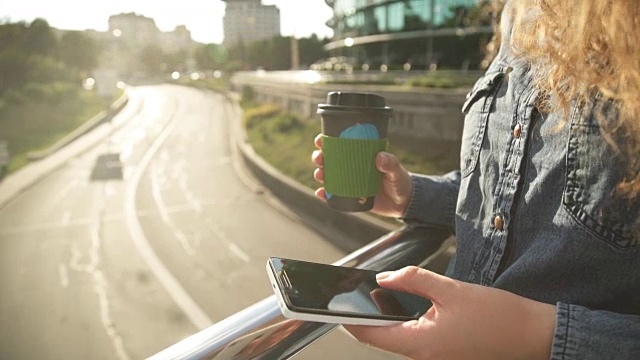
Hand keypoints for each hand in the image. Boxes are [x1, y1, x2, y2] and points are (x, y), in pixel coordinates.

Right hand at [311, 134, 412, 217]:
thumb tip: (379, 157)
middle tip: (319, 158)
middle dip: (319, 157)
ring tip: (320, 175)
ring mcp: (350, 181)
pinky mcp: (349, 196)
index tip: (320, 139)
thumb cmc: (401, 181)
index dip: (327, 140)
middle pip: (330, 159)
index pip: (341, 144)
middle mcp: (352, 167)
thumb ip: (390, 163)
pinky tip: (321, 193)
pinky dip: (325, 194)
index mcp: (361, 155)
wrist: (403, 203)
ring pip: (329, 176)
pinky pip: (333, 195)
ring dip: (320, 174)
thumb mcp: (397, 171)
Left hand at [344, 267, 555, 359]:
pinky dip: (404, 325)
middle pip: (383, 340)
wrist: (534, 336)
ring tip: (373, 296)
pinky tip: (403, 307)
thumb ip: (413, 281)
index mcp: (422, 344)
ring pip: (399, 340)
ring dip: (385, 321)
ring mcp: (436, 359)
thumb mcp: (451, 289)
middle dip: (365, 318)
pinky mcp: (446, 356)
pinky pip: (416, 342)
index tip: (332, 308)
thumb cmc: (498, 315)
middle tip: (351, 295)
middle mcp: (426, 358)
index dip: (349, 321)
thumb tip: (383, 280)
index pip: (372, 336)